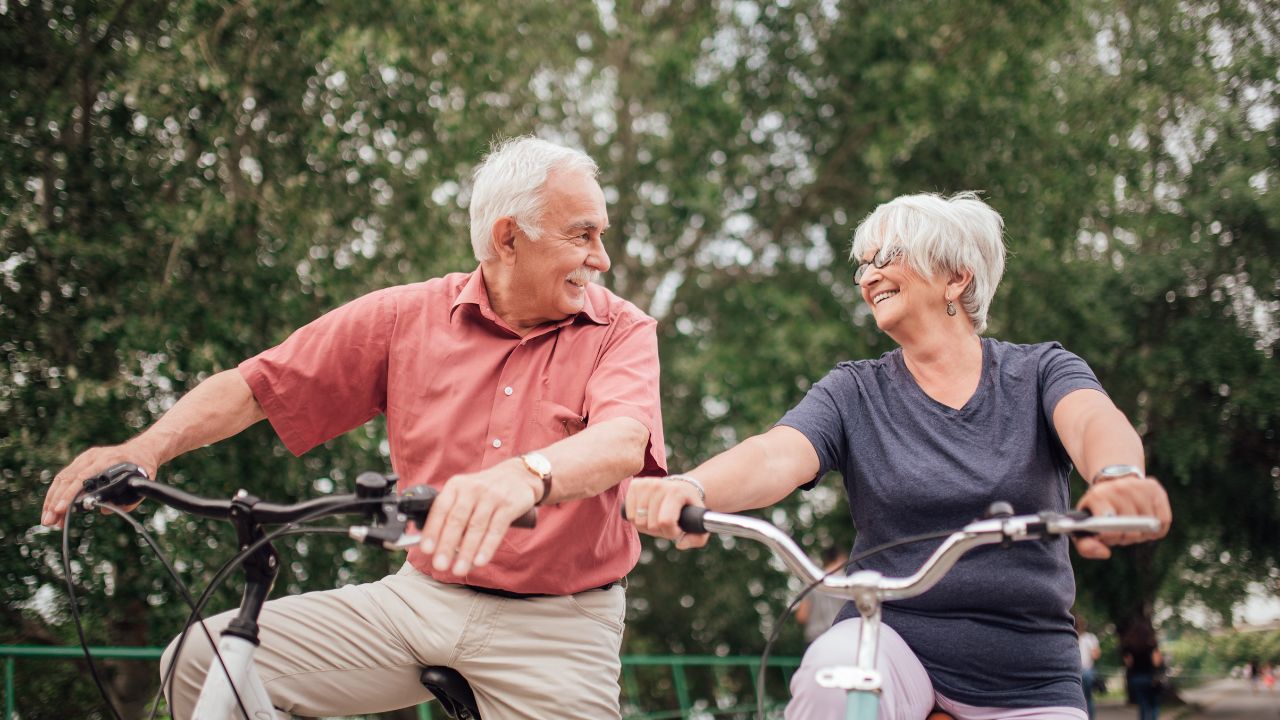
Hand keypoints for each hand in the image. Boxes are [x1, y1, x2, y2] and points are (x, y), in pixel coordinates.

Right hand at [42, 443, 159, 527]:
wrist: (142, 449)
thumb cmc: (143, 466)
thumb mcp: (142, 483)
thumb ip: (127, 500)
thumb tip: (104, 511)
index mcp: (108, 459)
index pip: (82, 477)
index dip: (69, 494)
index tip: (60, 509)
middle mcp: (94, 456)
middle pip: (67, 478)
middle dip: (55, 502)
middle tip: (49, 521)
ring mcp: (85, 457)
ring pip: (62, 478)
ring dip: (52, 500)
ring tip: (49, 520)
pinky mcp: (81, 461)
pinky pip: (64, 477)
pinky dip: (56, 493)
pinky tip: (53, 508)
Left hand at [417, 459, 539, 575]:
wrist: (519, 475)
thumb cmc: (485, 491)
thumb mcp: (465, 493)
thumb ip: (450, 514)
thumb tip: (433, 545)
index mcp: (456, 485)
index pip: (441, 508)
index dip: (432, 529)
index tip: (426, 549)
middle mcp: (472, 489)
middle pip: (457, 520)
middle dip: (447, 545)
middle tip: (440, 565)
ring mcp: (492, 496)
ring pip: (476, 527)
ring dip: (466, 551)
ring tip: (459, 570)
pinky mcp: (509, 505)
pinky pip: (496, 529)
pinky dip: (487, 547)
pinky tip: (480, 561)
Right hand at [625, 476, 706, 549]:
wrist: (682, 487)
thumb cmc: (690, 508)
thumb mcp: (699, 523)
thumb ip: (697, 538)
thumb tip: (679, 545)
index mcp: (676, 492)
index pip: (665, 522)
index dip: (671, 532)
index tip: (678, 528)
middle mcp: (659, 485)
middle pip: (650, 524)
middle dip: (660, 531)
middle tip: (668, 523)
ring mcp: (645, 484)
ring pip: (638, 521)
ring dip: (647, 526)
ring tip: (658, 518)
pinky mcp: (635, 484)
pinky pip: (628, 514)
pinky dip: (637, 519)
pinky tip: (647, 514)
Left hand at [1074, 475, 1171, 558]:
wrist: (1111, 484)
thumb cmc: (1097, 512)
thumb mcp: (1084, 528)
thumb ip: (1086, 546)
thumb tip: (1105, 553)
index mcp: (1097, 496)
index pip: (1109, 526)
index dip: (1112, 538)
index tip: (1109, 536)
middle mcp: (1118, 487)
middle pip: (1132, 528)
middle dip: (1127, 537)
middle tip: (1120, 532)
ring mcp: (1138, 486)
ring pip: (1149, 525)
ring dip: (1142, 533)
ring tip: (1131, 526)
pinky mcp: (1155, 488)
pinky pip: (1163, 520)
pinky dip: (1156, 529)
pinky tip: (1145, 524)